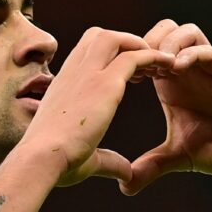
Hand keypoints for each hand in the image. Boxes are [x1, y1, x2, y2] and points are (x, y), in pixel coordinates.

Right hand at [21, 27, 174, 185]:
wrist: (41, 160)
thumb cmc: (56, 162)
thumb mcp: (86, 157)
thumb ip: (109, 161)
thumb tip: (126, 174)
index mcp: (65, 85)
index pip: (87, 53)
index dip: (110, 57)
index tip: (131, 76)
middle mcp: (74, 72)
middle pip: (100, 36)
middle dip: (126, 43)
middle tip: (146, 64)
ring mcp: (89, 74)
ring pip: (116, 39)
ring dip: (139, 46)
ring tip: (160, 62)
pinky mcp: (105, 84)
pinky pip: (134, 56)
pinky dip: (154, 56)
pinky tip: (170, 65)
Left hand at [120, 20, 211, 194]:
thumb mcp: (179, 158)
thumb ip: (152, 166)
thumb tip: (124, 187)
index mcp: (171, 83)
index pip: (147, 50)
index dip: (131, 57)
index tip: (120, 77)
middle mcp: (189, 70)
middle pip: (163, 30)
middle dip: (146, 42)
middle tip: (138, 67)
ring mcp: (209, 69)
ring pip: (185, 31)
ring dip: (168, 43)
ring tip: (158, 67)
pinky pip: (207, 51)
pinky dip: (190, 54)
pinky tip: (178, 70)